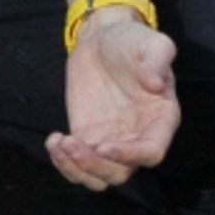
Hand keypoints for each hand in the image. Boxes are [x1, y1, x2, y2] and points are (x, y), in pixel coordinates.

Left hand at [45, 13, 179, 191]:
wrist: (102, 38)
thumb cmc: (132, 41)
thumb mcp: (152, 42)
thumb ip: (157, 59)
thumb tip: (154, 83)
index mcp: (160, 120)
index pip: (151, 152)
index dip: (130, 156)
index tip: (104, 147)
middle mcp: (138, 137)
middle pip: (121, 173)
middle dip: (95, 166)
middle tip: (73, 143)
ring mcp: (112, 140)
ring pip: (99, 176)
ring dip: (77, 170)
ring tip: (60, 143)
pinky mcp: (87, 137)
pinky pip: (78, 163)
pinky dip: (63, 162)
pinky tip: (54, 140)